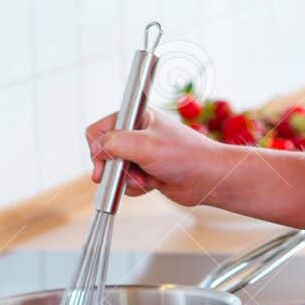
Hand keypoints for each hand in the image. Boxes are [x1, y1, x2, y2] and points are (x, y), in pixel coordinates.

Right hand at [85, 104, 223, 208]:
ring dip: (129, 179)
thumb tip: (96, 150)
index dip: (97, 147)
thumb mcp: (145, 145)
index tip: (103, 163)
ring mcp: (141, 153)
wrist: (208, 179)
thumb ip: (114, 143)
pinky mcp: (146, 170)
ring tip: (149, 177)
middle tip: (127, 173)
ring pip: (115, 171)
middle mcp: (136, 133)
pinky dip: (137, 187)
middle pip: (104, 153)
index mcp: (136, 117)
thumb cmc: (184, 156)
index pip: (99, 129)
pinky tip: (154, 183)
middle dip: (115, 168)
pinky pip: (127, 182)